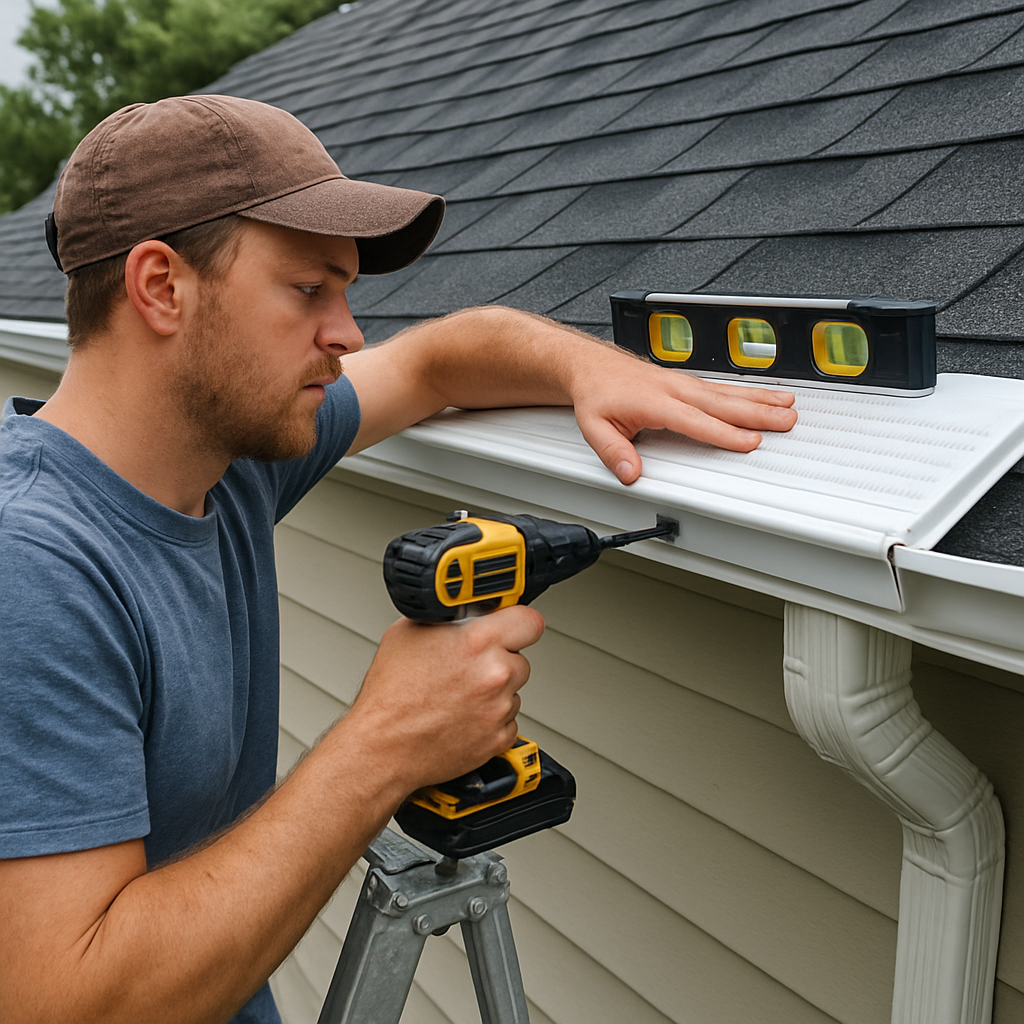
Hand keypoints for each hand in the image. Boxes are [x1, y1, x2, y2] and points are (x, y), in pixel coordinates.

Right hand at [344, 606, 544, 794]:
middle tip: (469, 668)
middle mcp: (494, 674)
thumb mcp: (409, 633)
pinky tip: (462, 716)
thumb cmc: (389, 696)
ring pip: (513, 690)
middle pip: (520, 658)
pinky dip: (491, 718)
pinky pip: (508, 719)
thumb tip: (466, 611)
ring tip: (458, 695)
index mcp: (477, 642)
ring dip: (495, 691)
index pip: (530, 621)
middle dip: (500, 660)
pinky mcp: (498, 738)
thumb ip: (449, 618)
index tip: (513, 626)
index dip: (519, 622)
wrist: (381, 748)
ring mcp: (498, 709)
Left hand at [570, 349, 797, 483]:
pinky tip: (766, 396)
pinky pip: (721, 388)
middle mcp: (674, 389)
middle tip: (786, 420)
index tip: (749, 441)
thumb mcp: (595, 427)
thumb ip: (614, 452)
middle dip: (757, 412)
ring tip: (788, 405)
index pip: (696, 421)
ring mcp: (683, 384)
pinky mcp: (686, 383)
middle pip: (722, 403)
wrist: (593, 367)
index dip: (724, 433)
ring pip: (727, 392)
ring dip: (760, 399)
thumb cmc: (597, 395)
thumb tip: (631, 474)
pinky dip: (747, 392)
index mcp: (655, 402)